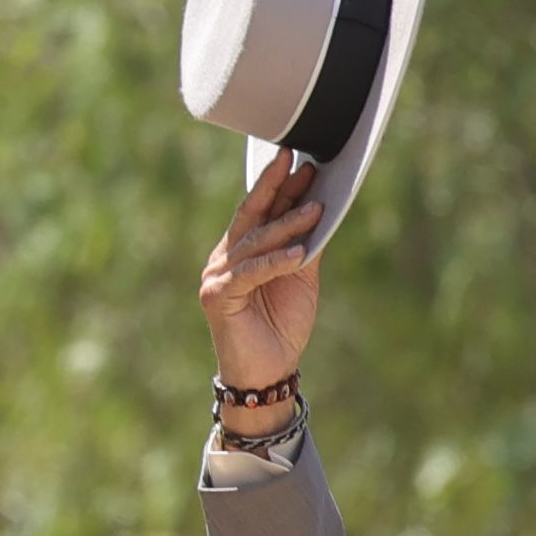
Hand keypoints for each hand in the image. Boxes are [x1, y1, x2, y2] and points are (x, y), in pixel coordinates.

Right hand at [196, 147, 326, 390]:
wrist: (267, 373)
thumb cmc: (282, 327)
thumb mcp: (300, 279)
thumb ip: (304, 247)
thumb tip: (319, 209)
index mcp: (241, 252)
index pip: (261, 212)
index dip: (280, 187)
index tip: (302, 163)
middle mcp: (223, 259)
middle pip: (252, 216)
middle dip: (276, 188)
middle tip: (298, 163)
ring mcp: (216, 276)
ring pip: (255, 242)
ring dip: (287, 226)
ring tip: (315, 210)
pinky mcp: (217, 296)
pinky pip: (250, 272)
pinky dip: (275, 262)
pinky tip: (299, 254)